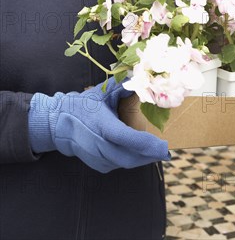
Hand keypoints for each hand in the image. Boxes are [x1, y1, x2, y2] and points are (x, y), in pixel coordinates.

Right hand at [28, 78, 169, 172]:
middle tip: (165, 150)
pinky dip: (131, 160)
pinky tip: (140, 153)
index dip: (146, 144)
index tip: (164, 146)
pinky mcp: (97, 165)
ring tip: (156, 151)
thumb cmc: (84, 105)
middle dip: (150, 155)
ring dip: (142, 159)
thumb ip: (124, 86)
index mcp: (101, 124)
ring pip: (125, 163)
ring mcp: (97, 157)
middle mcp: (98, 144)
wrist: (59, 124)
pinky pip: (119, 165)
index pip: (126, 138)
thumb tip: (143, 79)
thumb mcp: (103, 92)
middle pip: (129, 157)